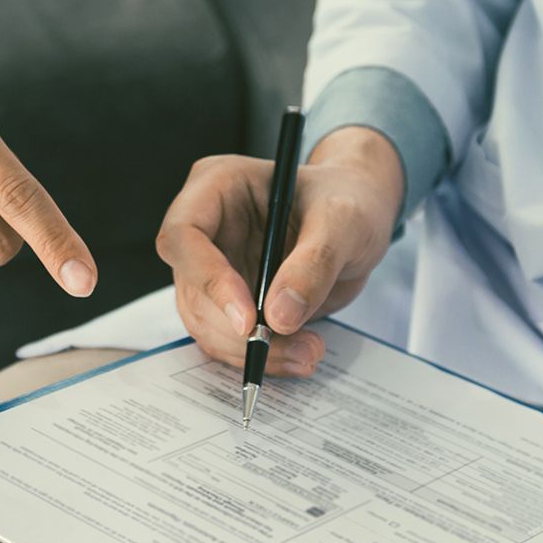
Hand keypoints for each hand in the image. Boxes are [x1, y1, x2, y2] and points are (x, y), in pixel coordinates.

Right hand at [155, 127, 402, 371]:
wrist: (358, 222)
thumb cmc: (348, 200)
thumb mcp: (344, 222)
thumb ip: (314, 264)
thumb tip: (279, 316)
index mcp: (218, 186)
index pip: (184, 234)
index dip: (208, 279)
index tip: (248, 319)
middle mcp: (206, 227)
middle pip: (192, 288)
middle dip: (237, 330)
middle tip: (295, 346)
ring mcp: (212, 266)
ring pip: (205, 322)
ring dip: (252, 350)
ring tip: (309, 351)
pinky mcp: (227, 300)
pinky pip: (227, 338)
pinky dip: (261, 356)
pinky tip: (299, 353)